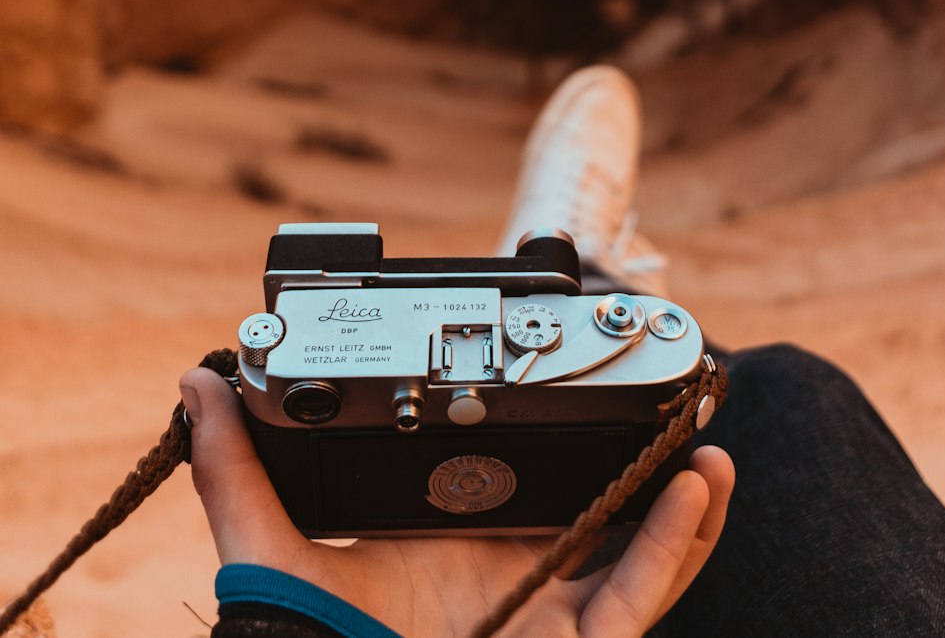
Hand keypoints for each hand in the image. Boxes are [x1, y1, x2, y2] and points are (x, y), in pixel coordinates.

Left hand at [180, 368, 733, 637]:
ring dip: (680, 498)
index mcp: (450, 542)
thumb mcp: (276, 549)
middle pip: (591, 509)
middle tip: (655, 396)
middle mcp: (510, 572)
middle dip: (631, 459)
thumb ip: (239, 471)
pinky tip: (703, 482)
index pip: (509, 480)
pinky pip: (644, 589)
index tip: (563, 376)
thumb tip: (197, 387)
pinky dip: (681, 538)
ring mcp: (550, 610)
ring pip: (636, 546)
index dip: (544, 435)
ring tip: (705, 437)